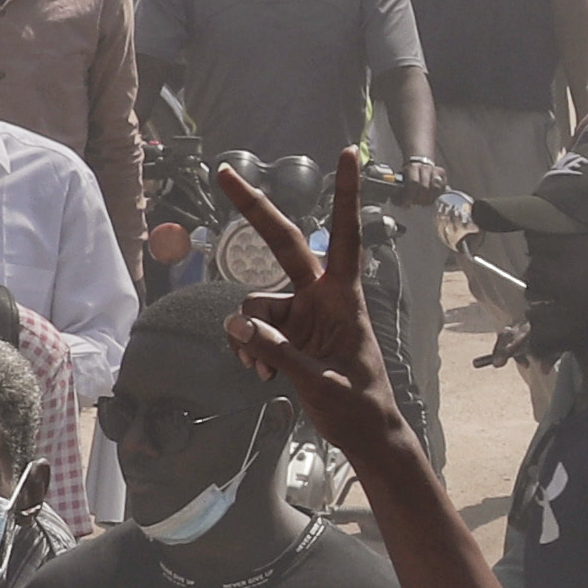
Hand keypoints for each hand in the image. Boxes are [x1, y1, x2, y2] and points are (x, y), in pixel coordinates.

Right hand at [216, 157, 414, 458]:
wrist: (364, 433)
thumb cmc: (358, 406)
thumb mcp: (320, 382)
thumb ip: (279, 353)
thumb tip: (238, 326)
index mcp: (343, 297)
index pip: (343, 235)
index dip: (345, 194)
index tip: (347, 154)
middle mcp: (320, 296)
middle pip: (282, 244)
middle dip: (252, 211)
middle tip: (223, 173)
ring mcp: (301, 314)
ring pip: (254, 304)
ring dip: (249, 335)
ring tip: (263, 369)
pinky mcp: (287, 334)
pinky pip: (251, 330)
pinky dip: (248, 349)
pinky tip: (261, 373)